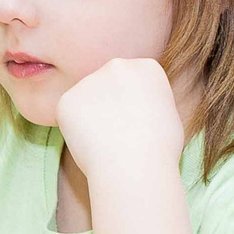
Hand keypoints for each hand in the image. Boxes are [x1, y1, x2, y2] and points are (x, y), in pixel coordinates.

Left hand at [55, 57, 183, 183]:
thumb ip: (145, 99)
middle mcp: (117, 65)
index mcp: (146, 67)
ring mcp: (90, 80)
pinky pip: (69, 115)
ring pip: (87, 101)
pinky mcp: (67, 98)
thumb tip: (131, 103)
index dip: (135, 110)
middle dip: (110, 108)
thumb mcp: (166, 114)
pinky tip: (91, 144)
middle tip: (121, 136)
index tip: (141, 127)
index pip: (133, 84)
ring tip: (108, 143)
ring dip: (93, 119)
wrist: (136, 168)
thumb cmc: (158, 150)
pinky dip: (75, 131)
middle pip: (108, 87)